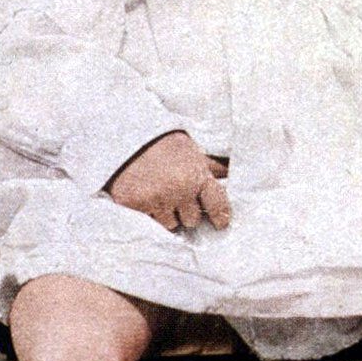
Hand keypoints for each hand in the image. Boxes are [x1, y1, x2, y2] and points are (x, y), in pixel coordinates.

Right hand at [106, 131, 230, 231]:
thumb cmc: (165, 145)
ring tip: (159, 195)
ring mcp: (156, 200)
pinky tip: (145, 196)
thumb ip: (213, 168)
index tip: (219, 222)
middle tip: (176, 194)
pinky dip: (148, 213)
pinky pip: (149, 223)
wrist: (127, 135)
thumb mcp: (193, 152)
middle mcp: (178, 190)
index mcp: (197, 176)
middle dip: (186, 211)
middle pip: (193, 220)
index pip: (218, 207)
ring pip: (171, 225)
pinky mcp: (134, 206)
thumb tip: (235, 175)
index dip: (220, 216)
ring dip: (167, 214)